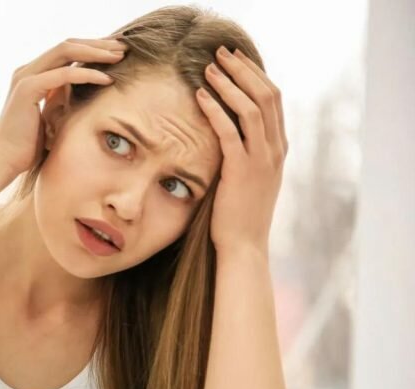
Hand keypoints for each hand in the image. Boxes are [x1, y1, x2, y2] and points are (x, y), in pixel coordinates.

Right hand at [0, 38, 125, 177]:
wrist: (4, 162)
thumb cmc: (28, 146)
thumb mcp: (50, 116)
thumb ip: (61, 99)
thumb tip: (82, 93)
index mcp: (31, 74)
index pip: (65, 51)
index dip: (92, 48)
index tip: (116, 53)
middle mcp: (26, 70)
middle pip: (68, 45)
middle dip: (98, 44)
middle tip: (124, 48)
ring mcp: (25, 76)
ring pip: (66, 51)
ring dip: (96, 52)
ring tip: (120, 56)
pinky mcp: (27, 89)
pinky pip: (63, 74)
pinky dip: (87, 74)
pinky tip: (107, 79)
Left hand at [196, 46, 287, 256]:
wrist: (244, 245)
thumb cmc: (239, 214)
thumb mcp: (249, 177)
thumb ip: (245, 153)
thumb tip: (228, 134)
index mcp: (278, 148)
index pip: (273, 99)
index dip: (255, 75)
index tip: (235, 60)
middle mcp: (275, 149)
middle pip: (267, 95)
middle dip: (243, 69)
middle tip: (221, 53)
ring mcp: (262, 159)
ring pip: (251, 107)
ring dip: (229, 84)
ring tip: (208, 68)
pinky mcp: (242, 170)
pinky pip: (230, 131)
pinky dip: (216, 110)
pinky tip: (200, 96)